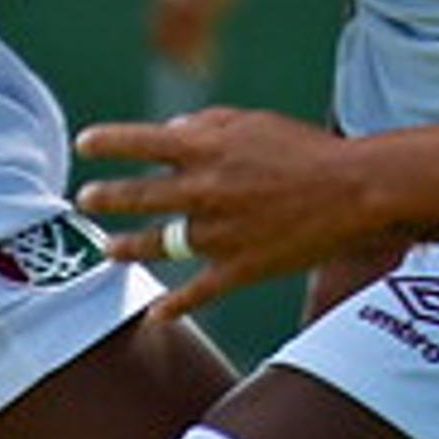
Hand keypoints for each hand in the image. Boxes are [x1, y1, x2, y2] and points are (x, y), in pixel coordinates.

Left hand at [74, 106, 393, 321]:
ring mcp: (218, 233)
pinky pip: (198, 292)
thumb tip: (172, 130)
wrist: (354, 192)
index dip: (108, 142)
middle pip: (139, 196)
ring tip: (110, 249)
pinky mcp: (240, 268)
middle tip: (85, 199)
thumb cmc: (306, 150)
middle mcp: (204, 191)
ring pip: (160, 245)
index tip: (84, 144)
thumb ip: (208, 124)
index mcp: (206, 150)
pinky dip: (174, 307)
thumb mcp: (254, 122)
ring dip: (129, 247)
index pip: (141, 142)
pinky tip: (156, 316)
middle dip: (106, 198)